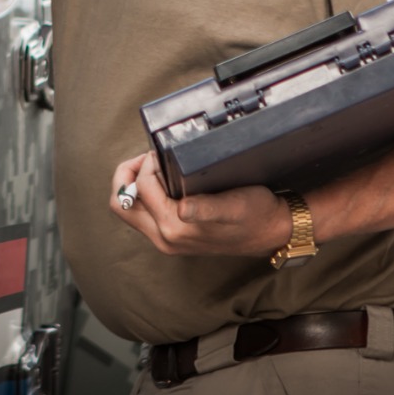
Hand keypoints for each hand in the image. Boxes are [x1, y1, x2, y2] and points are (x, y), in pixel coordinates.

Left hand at [108, 152, 292, 258]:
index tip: (163, 154)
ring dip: (136, 184)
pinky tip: (166, 181)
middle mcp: (164, 238)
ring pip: (130, 209)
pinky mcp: (173, 236)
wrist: (271, 231)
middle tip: (150, 159)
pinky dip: (146, 194)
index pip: (139, 190)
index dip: (146, 165)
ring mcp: (167, 240)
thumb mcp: (234, 206)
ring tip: (157, 167)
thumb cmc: (255, 214)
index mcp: (175, 229)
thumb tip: (182, 209)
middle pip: (122, 204)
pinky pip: (143, 213)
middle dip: (128, 175)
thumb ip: (206, 209)